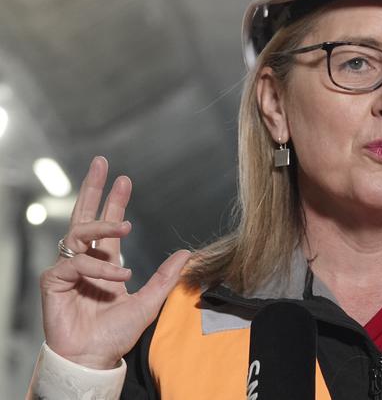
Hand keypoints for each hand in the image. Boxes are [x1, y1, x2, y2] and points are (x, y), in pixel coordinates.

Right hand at [39, 156, 190, 368]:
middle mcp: (86, 260)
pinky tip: (115, 279)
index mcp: (106, 262)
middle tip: (103, 163)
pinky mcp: (53, 282)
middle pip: (85, 216)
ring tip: (126, 227)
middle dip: (93, 188)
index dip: (114, 201)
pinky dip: (97, 269)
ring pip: (79, 234)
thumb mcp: (149, 302)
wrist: (94, 358)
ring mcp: (68, 269)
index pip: (108, 225)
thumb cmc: (116, 334)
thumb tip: (187, 252)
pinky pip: (75, 263)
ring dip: (103, 228)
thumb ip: (165, 277)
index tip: (124, 179)